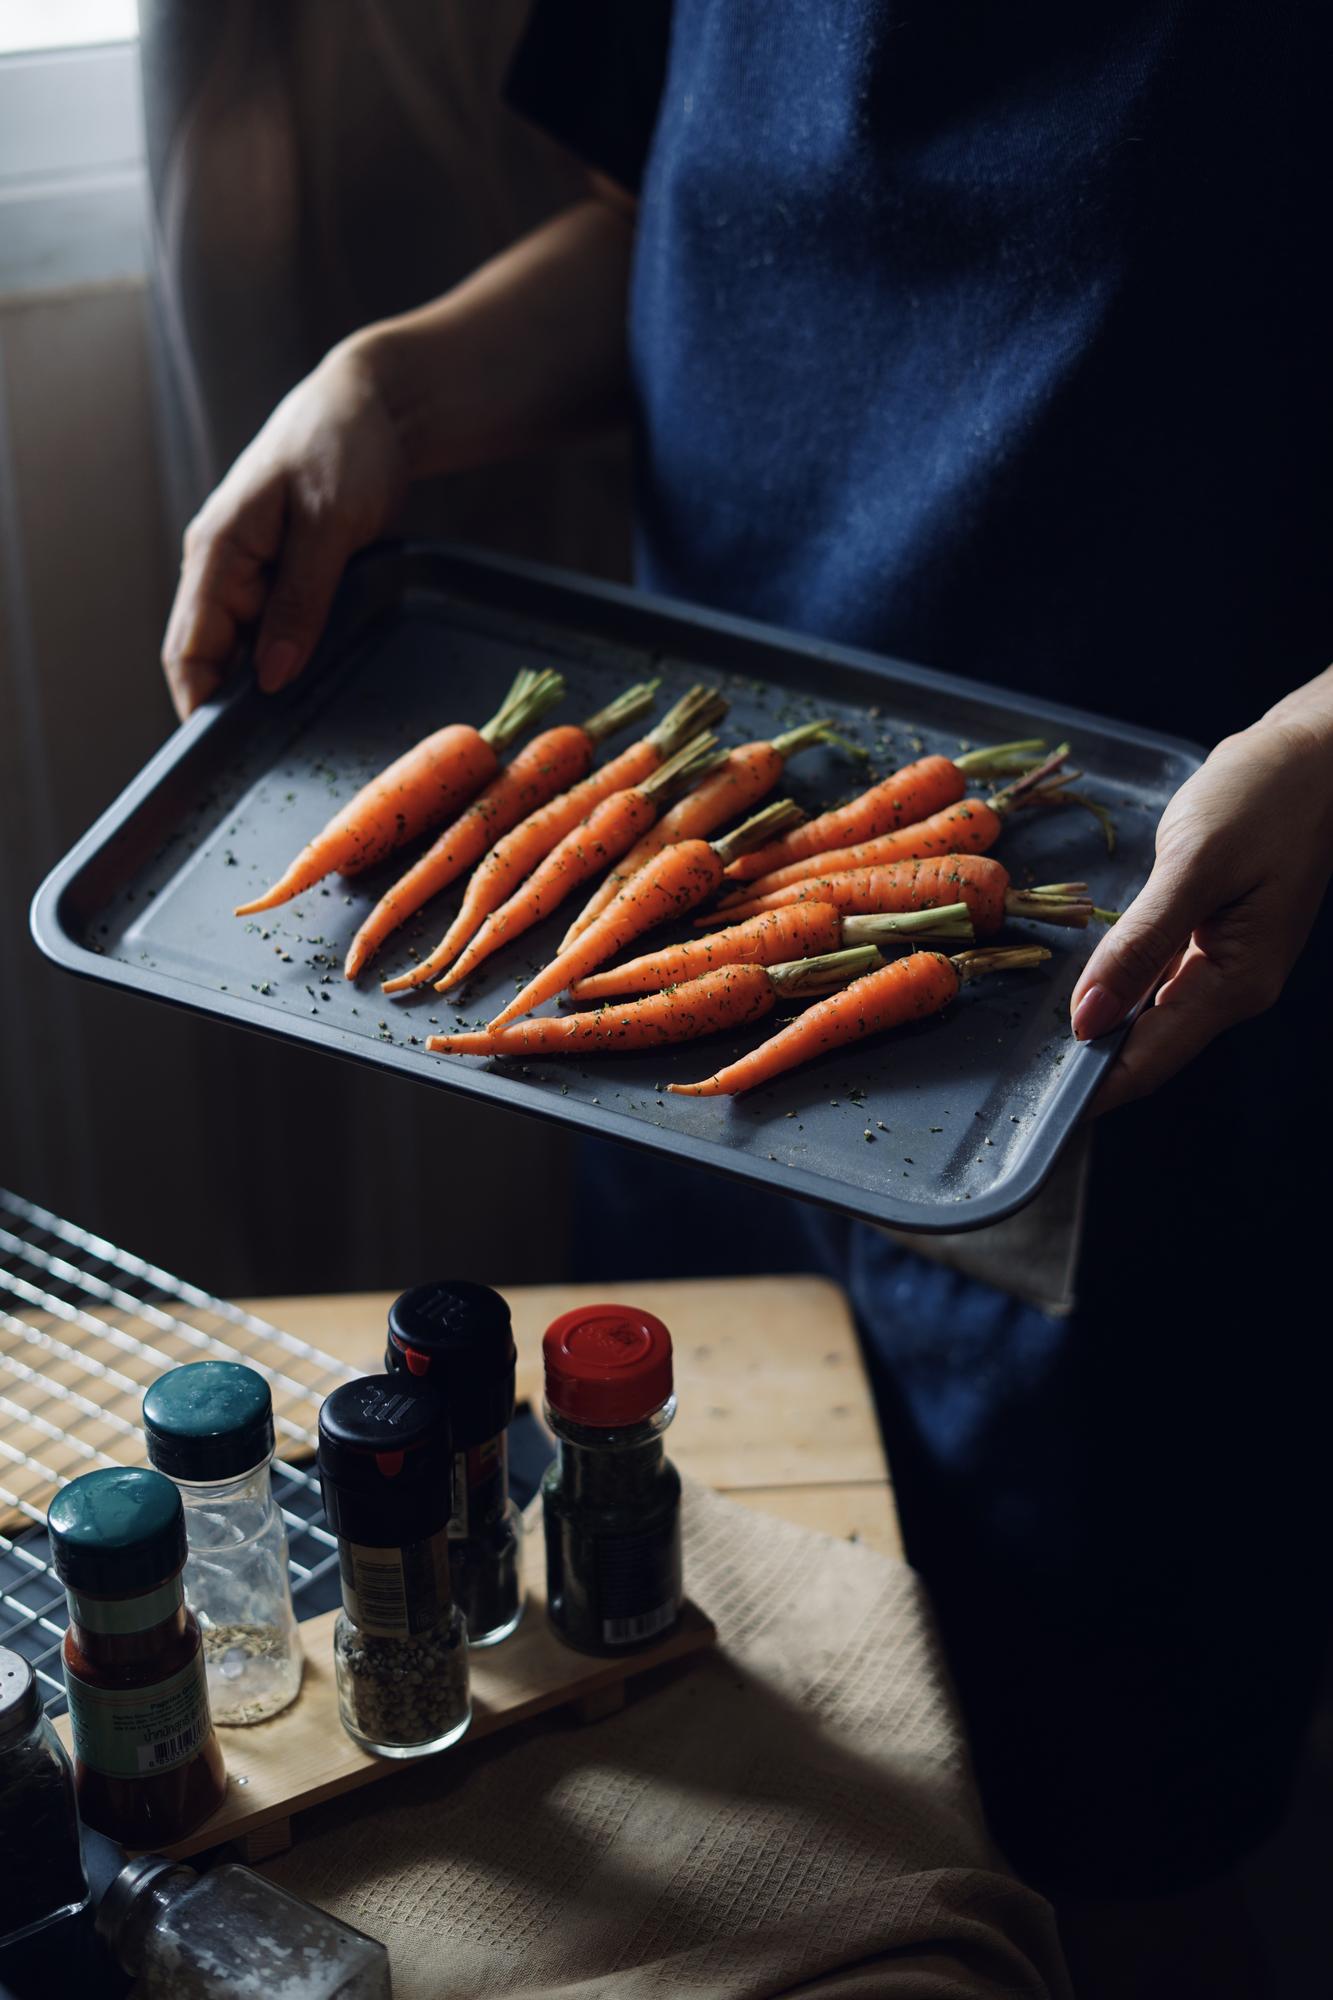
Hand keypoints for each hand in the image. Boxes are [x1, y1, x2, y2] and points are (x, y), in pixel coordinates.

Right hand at [161, 336, 406, 719]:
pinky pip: (278, 629)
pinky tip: (321, 681)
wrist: (372, 404)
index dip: (199, 705)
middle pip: (215, 657)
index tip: (223, 753)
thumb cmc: (343, 447)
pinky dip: (294, 656)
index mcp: (217, 551)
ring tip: (305, 725)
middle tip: (281, 752)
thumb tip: (272, 676)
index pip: (189, 648)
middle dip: (240, 704)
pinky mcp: (285, 574)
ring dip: (272, 683)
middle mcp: (223, 566)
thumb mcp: (328, 524)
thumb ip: (300, 600)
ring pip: (250, 648)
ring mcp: (253, 572)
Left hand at [1070, 678, 1332, 1114]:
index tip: (1037, 1116)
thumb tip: (1088, 1019)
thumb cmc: (1265, 797)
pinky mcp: (1211, 938)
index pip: (1151, 1061)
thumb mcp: (1196, 865)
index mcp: (1237, 981)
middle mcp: (1233, 986)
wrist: (1314, 754)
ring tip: (1031, 1055)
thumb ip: (1140, 945)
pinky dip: (1117, 992)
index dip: (1093, 1092)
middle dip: (1087, 1071)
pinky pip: (1156, 982)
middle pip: (1147, 1050)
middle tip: (1015, 1090)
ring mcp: (1223, 964)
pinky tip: (1078, 995)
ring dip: (1098, 1035)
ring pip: (1149, 1019)